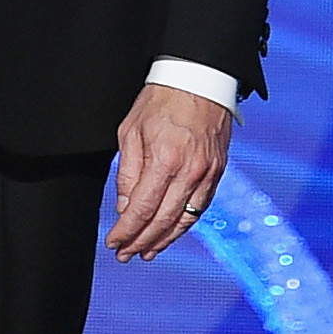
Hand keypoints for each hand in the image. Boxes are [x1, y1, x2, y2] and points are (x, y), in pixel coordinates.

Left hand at [107, 83, 232, 261]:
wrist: (199, 79)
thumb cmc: (161, 100)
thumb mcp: (131, 131)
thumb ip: (127, 172)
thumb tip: (125, 208)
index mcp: (165, 160)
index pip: (142, 209)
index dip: (126, 231)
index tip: (114, 242)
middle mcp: (190, 172)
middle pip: (163, 220)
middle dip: (142, 242)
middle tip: (126, 254)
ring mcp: (208, 174)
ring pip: (185, 219)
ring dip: (164, 239)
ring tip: (147, 251)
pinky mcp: (218, 172)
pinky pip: (201, 207)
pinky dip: (185, 224)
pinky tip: (171, 231)